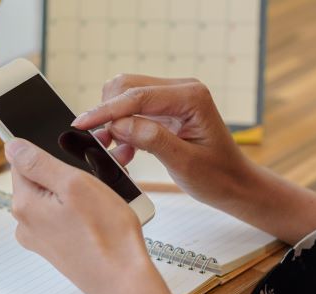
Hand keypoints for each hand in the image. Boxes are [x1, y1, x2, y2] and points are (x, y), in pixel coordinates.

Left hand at [5, 138, 170, 293]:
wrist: (124, 279)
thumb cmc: (106, 236)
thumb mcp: (73, 184)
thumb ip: (38, 162)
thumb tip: (13, 146)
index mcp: (24, 204)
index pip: (22, 160)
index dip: (49, 151)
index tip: (72, 156)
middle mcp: (27, 223)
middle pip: (41, 179)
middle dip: (68, 171)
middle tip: (95, 176)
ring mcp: (42, 236)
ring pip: (56, 196)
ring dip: (79, 190)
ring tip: (104, 197)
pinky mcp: (58, 245)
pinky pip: (65, 215)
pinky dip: (82, 208)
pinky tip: (102, 213)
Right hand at [74, 74, 315, 243]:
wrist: (234, 185)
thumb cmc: (217, 176)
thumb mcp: (184, 162)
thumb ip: (151, 139)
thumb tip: (117, 125)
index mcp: (191, 97)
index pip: (137, 96)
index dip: (105, 111)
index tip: (81, 124)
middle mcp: (182, 89)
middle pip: (126, 87)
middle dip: (107, 114)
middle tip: (97, 142)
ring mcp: (173, 97)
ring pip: (126, 97)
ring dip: (113, 123)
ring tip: (114, 152)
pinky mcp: (166, 109)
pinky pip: (133, 111)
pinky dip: (122, 130)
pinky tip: (124, 153)